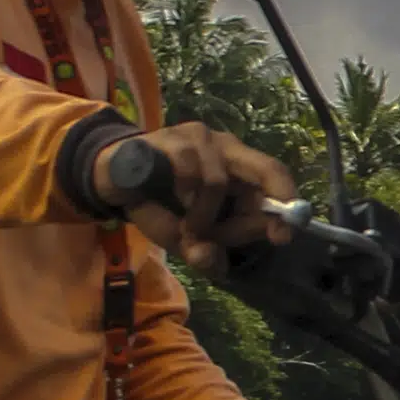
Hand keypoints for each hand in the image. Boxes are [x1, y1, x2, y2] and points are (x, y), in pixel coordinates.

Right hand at [94, 124, 298, 273]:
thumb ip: (205, 249)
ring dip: (203, 217)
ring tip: (187, 229)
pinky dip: (182, 197)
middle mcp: (225, 146)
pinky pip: (187, 169)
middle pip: (266, 166)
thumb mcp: (187, 236)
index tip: (283, 236)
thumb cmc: (159, 204)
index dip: (286, 204)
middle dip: (274, 198)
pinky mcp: (171, 136)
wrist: (113, 180)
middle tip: (272, 235)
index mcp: (237, 165)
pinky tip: (173, 202)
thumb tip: (213, 262)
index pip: (274, 176)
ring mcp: (198, 137)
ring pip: (217, 181)